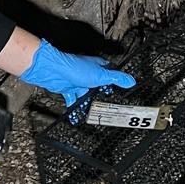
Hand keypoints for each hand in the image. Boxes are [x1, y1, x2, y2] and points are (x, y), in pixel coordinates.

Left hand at [20, 39, 134, 106]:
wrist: (53, 70)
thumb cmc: (74, 68)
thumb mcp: (100, 75)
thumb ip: (116, 79)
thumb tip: (131, 80)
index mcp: (98, 67)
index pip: (111, 74)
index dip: (117, 82)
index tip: (124, 90)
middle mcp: (88, 74)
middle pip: (99, 86)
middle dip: (103, 96)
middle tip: (110, 107)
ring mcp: (78, 81)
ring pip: (86, 95)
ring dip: (89, 104)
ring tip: (96, 114)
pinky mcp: (68, 88)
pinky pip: (74, 101)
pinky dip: (76, 108)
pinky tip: (79, 115)